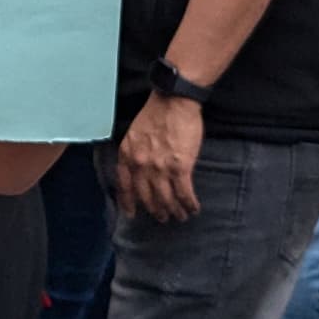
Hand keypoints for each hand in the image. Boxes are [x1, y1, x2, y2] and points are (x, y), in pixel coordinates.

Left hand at [116, 91, 204, 221]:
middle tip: (162, 217)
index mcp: (127, 155)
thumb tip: (138, 170)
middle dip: (155, 210)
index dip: (128, 203)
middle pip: (147, 197)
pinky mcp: (180, 167)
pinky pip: (184, 193)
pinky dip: (189, 204)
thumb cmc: (156, 113)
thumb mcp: (134, 134)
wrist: (173, 101)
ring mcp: (160, 168)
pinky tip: (193, 208)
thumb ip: (134, 153)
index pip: (124, 186)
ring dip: (174, 211)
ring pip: (166, 199)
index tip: (131, 214)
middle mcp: (141, 165)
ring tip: (180, 216)